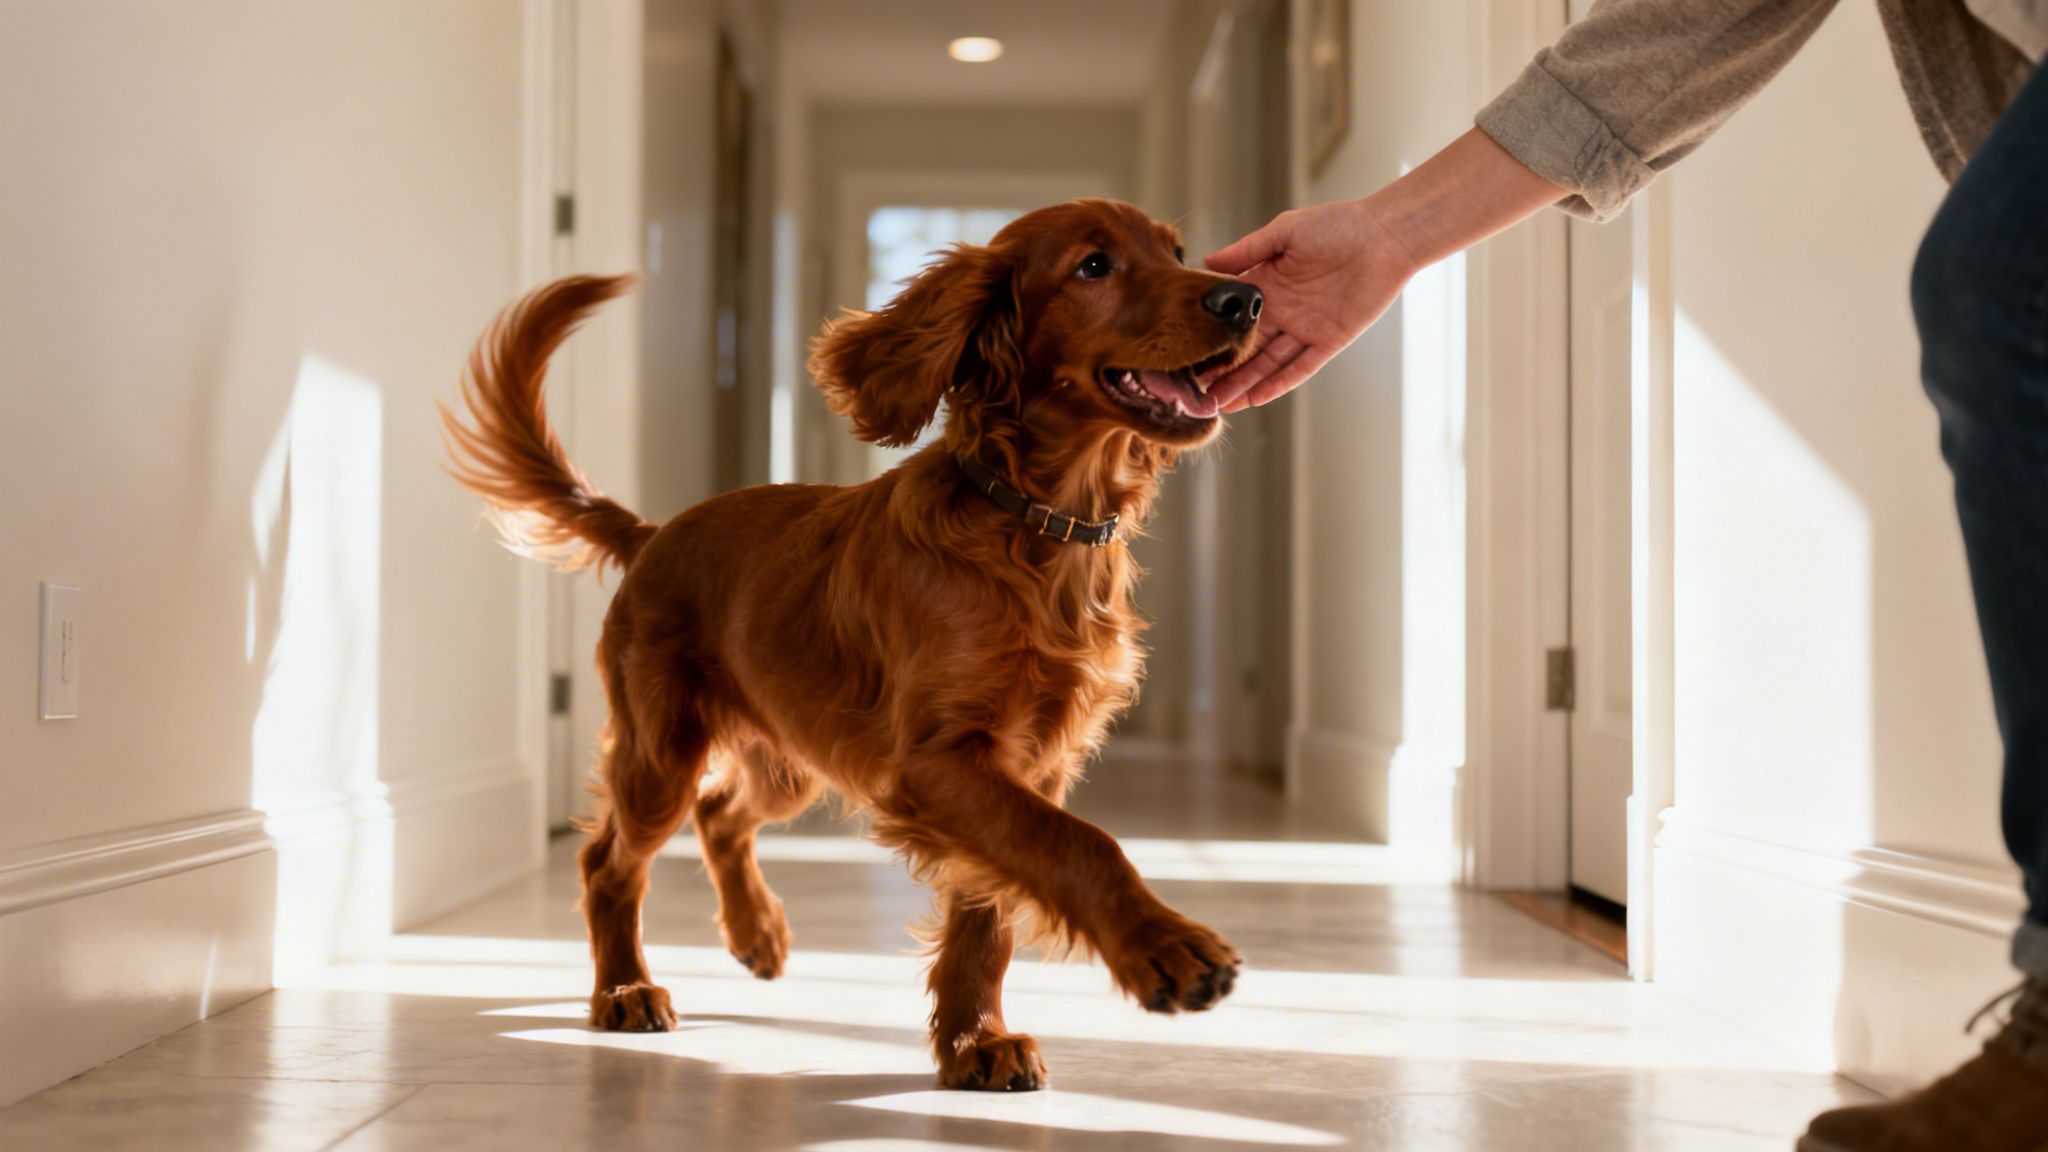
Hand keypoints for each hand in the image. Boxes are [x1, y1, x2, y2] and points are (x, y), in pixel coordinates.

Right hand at [1203, 198, 1417, 412]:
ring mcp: (1305, 329)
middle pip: (1246, 349)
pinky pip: (1301, 367)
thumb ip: (1247, 250)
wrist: (1383, 235)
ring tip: (1219, 404)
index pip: (1233, 319)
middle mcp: (1282, 312)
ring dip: (1245, 384)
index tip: (1188, 356)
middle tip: (1195, 392)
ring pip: (1268, 364)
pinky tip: (1256, 398)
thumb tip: (1206, 261)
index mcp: (1267, 285)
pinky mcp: (1329, 341)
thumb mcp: (1285, 231)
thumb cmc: (1337, 225)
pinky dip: (1279, 383)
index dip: (1212, 338)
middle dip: (1222, 371)